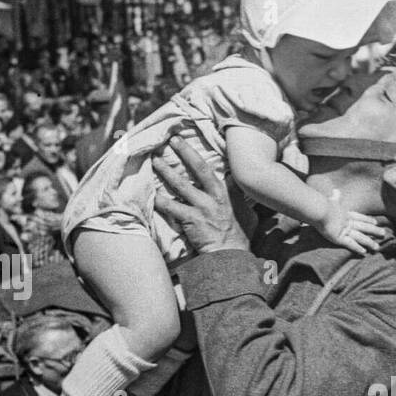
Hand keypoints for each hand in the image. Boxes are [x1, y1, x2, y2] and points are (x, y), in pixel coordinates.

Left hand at [151, 133, 248, 254]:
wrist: (230, 255)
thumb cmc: (237, 237)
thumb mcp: (245, 214)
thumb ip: (238, 199)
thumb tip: (237, 187)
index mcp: (225, 194)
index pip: (212, 169)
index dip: (199, 155)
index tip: (188, 143)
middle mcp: (214, 197)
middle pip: (199, 169)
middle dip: (186, 152)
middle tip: (172, 140)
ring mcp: (202, 207)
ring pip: (181, 185)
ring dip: (167, 171)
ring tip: (155, 160)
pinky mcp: (191, 219)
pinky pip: (171, 207)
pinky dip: (159, 200)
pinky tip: (150, 193)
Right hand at [321, 200, 389, 255]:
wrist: (319, 210)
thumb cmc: (323, 205)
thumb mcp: (331, 200)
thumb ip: (335, 196)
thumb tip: (336, 190)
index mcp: (346, 213)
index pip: (359, 217)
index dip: (368, 219)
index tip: (375, 222)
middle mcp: (348, 222)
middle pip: (364, 227)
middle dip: (374, 230)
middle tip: (384, 233)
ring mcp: (345, 230)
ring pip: (360, 237)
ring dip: (369, 242)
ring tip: (377, 248)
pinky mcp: (340, 238)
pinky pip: (350, 244)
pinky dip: (357, 248)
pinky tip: (364, 252)